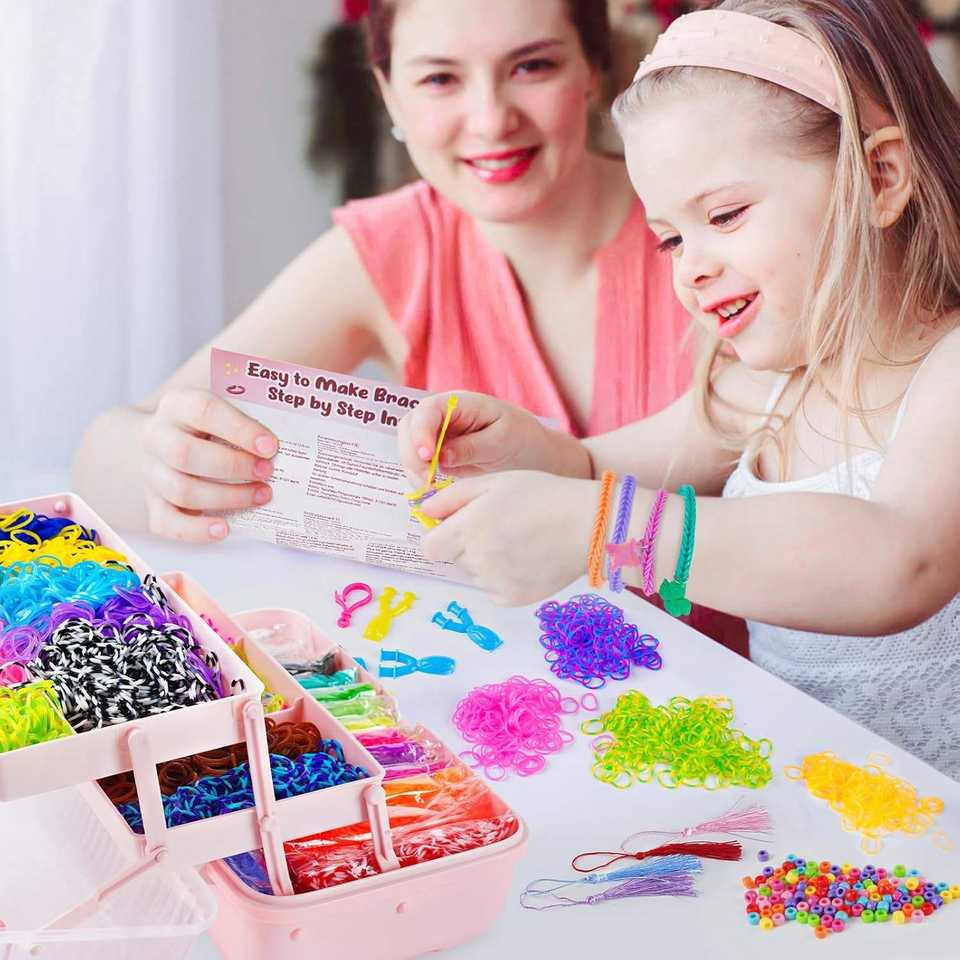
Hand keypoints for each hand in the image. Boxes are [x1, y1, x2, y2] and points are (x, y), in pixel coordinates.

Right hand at [140, 388, 277, 541]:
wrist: (162, 443)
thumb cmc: (209, 427)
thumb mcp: (225, 407)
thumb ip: (254, 409)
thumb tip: (304, 412)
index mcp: (177, 405)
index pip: (203, 410)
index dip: (239, 429)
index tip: (271, 446)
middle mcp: (157, 437)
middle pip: (185, 453)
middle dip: (233, 466)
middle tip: (268, 473)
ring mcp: (151, 472)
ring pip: (181, 490)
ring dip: (227, 498)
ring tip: (262, 496)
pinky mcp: (152, 504)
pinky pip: (167, 523)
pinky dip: (196, 530)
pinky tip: (225, 529)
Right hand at [397, 391, 564, 486]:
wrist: (532, 454)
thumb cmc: (521, 439)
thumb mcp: (501, 442)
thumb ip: (471, 448)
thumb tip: (440, 457)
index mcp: (461, 403)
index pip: (429, 410)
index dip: (421, 432)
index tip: (428, 457)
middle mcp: (442, 415)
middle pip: (409, 427)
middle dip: (412, 455)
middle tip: (427, 483)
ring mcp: (436, 434)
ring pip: (408, 446)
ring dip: (412, 469)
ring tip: (430, 490)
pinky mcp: (436, 454)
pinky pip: (416, 464)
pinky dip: (418, 478)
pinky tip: (432, 491)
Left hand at [419, 471, 598, 604]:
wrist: (590, 525)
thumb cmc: (542, 495)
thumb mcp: (495, 482)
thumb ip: (452, 497)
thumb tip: (423, 512)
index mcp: (469, 527)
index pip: (429, 547)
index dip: (439, 536)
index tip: (455, 527)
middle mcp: (478, 558)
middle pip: (453, 559)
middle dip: (465, 544)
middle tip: (498, 527)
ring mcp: (496, 582)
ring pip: (474, 574)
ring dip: (485, 560)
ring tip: (518, 540)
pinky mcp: (513, 598)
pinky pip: (494, 589)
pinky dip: (503, 577)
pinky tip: (527, 558)